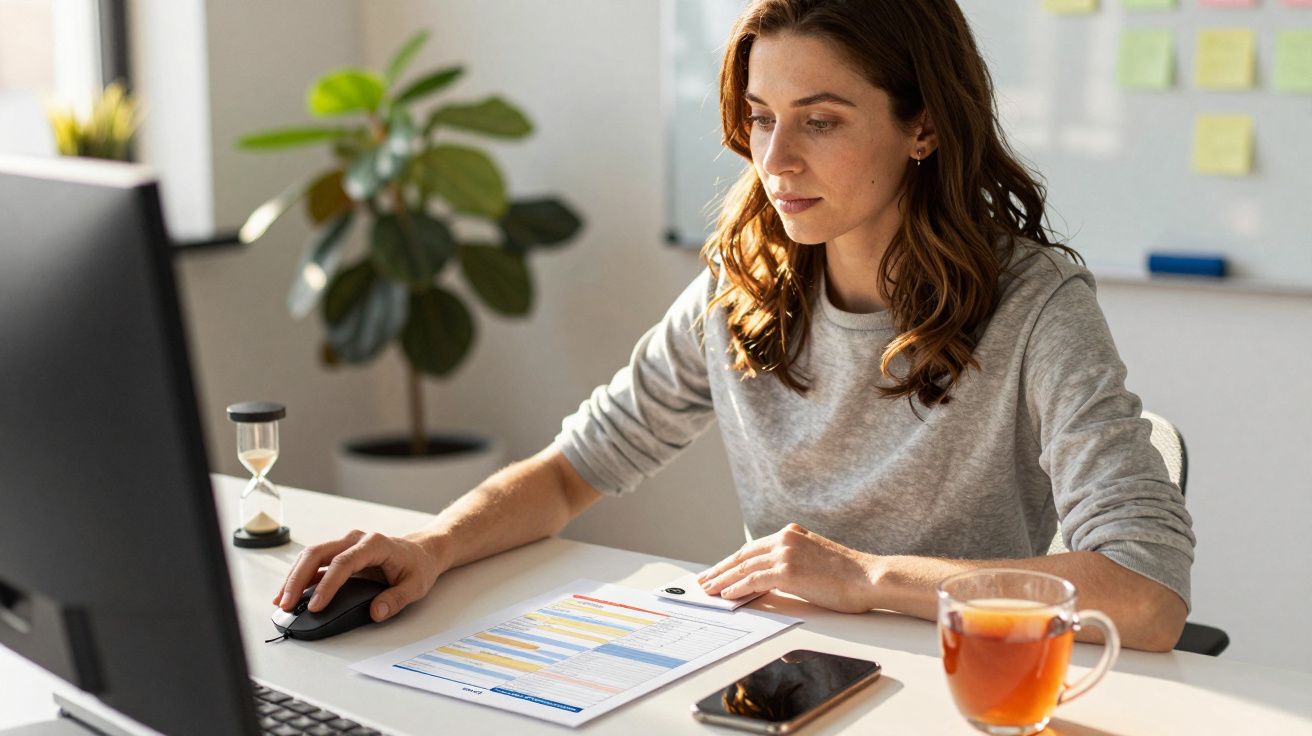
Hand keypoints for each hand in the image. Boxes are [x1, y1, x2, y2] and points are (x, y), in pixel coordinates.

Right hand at [273, 529, 445, 621]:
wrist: (421, 552)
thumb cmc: (418, 566)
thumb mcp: (415, 586)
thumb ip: (396, 600)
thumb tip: (376, 612)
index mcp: (375, 544)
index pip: (343, 563)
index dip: (327, 585)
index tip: (315, 606)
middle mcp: (356, 540)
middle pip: (318, 553)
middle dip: (298, 579)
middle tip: (287, 604)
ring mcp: (346, 544)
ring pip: (312, 556)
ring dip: (294, 577)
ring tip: (281, 601)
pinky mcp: (340, 554)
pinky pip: (316, 563)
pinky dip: (301, 577)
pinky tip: (290, 594)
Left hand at [697, 523, 878, 613]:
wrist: (869, 578)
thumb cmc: (849, 576)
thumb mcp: (816, 560)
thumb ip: (793, 562)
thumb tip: (772, 578)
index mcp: (791, 534)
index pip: (753, 548)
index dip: (733, 561)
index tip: (719, 570)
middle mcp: (785, 538)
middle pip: (743, 555)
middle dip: (721, 569)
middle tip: (704, 580)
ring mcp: (786, 553)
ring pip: (744, 567)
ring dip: (722, 580)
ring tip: (708, 590)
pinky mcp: (788, 570)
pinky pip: (753, 579)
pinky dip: (737, 587)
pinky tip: (727, 595)